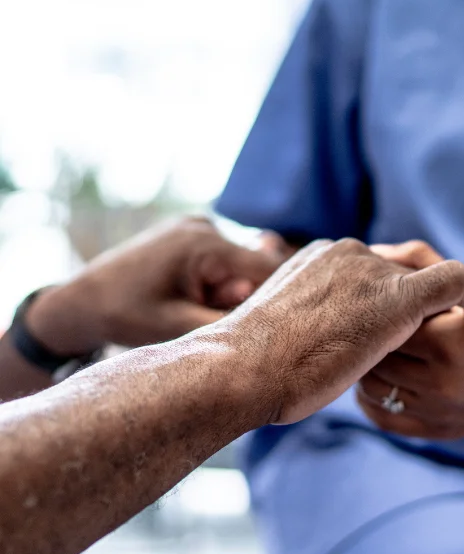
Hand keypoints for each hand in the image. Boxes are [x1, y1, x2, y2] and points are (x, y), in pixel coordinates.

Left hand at [25, 217, 279, 354]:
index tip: (288, 325)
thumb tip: (277, 317)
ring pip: (240, 265)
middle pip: (255, 267)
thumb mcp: (182, 327)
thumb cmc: (128, 316)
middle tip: (212, 316)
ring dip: (230, 291)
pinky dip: (217, 282)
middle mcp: (204, 226)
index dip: (282, 297)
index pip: (269, 268)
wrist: (84, 300)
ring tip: (195, 306)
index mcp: (205, 244)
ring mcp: (197, 225)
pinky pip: (222, 260)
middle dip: (245, 297)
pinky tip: (191, 297)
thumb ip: (232, 318)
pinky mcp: (191, 233)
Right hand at [219, 238, 463, 424]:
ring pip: (425, 279)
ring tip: (462, 334)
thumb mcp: (275, 333)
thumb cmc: (249, 365)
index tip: (393, 330)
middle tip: (431, 337)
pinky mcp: (397, 297)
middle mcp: (347, 254)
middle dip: (413, 303)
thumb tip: (300, 344)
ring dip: (442, 309)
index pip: (367, 272)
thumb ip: (301, 323)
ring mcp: (372, 272)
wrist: (243, 369)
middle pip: (397, 273)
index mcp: (319, 258)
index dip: (384, 299)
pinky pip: (456, 282)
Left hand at [358, 240, 463, 438]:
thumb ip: (421, 262)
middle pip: (375, 357)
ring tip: (371, 354)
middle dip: (366, 340)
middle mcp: (441, 381)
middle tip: (363, 328)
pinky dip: (370, 399)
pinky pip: (382, 417)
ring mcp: (436, 411)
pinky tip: (378, 382)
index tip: (373, 303)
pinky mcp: (433, 431)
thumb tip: (373, 251)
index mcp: (448, 340)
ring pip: (371, 389)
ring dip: (365, 369)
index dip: (376, 310)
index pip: (386, 322)